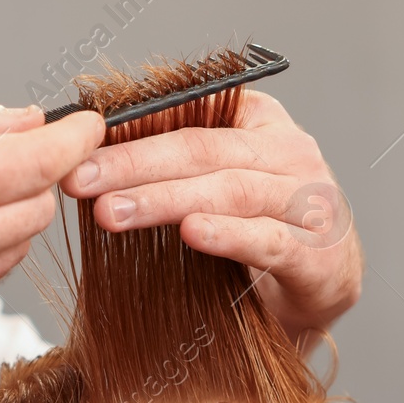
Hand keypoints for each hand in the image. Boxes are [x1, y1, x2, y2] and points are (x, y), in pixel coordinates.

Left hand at [58, 90, 361, 344]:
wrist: (325, 288)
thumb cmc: (260, 232)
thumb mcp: (217, 186)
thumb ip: (173, 166)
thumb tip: (91, 158)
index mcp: (260, 124)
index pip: (190, 114)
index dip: (131, 128)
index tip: (78, 147)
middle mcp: (289, 153)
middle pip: (201, 149)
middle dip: (132, 164)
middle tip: (81, 179)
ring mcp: (309, 201)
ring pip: (228, 190)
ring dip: (163, 200)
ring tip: (112, 213)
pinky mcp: (318, 253)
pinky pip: (267, 239)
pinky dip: (227, 236)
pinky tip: (191, 234)